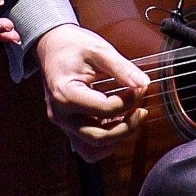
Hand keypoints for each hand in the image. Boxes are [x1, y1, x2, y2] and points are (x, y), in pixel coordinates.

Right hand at [34, 24, 151, 162]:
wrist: (51, 45)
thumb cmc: (73, 46)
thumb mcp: (98, 50)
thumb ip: (122, 68)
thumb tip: (143, 83)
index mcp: (66, 94)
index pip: (105, 109)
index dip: (129, 101)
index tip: (140, 88)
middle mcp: (61, 114)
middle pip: (99, 136)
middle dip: (127, 126)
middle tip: (141, 110)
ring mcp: (63, 123)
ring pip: (92, 149)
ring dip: (116, 138)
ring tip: (130, 119)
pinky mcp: (68, 126)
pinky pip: (87, 147)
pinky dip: (105, 143)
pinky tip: (116, 124)